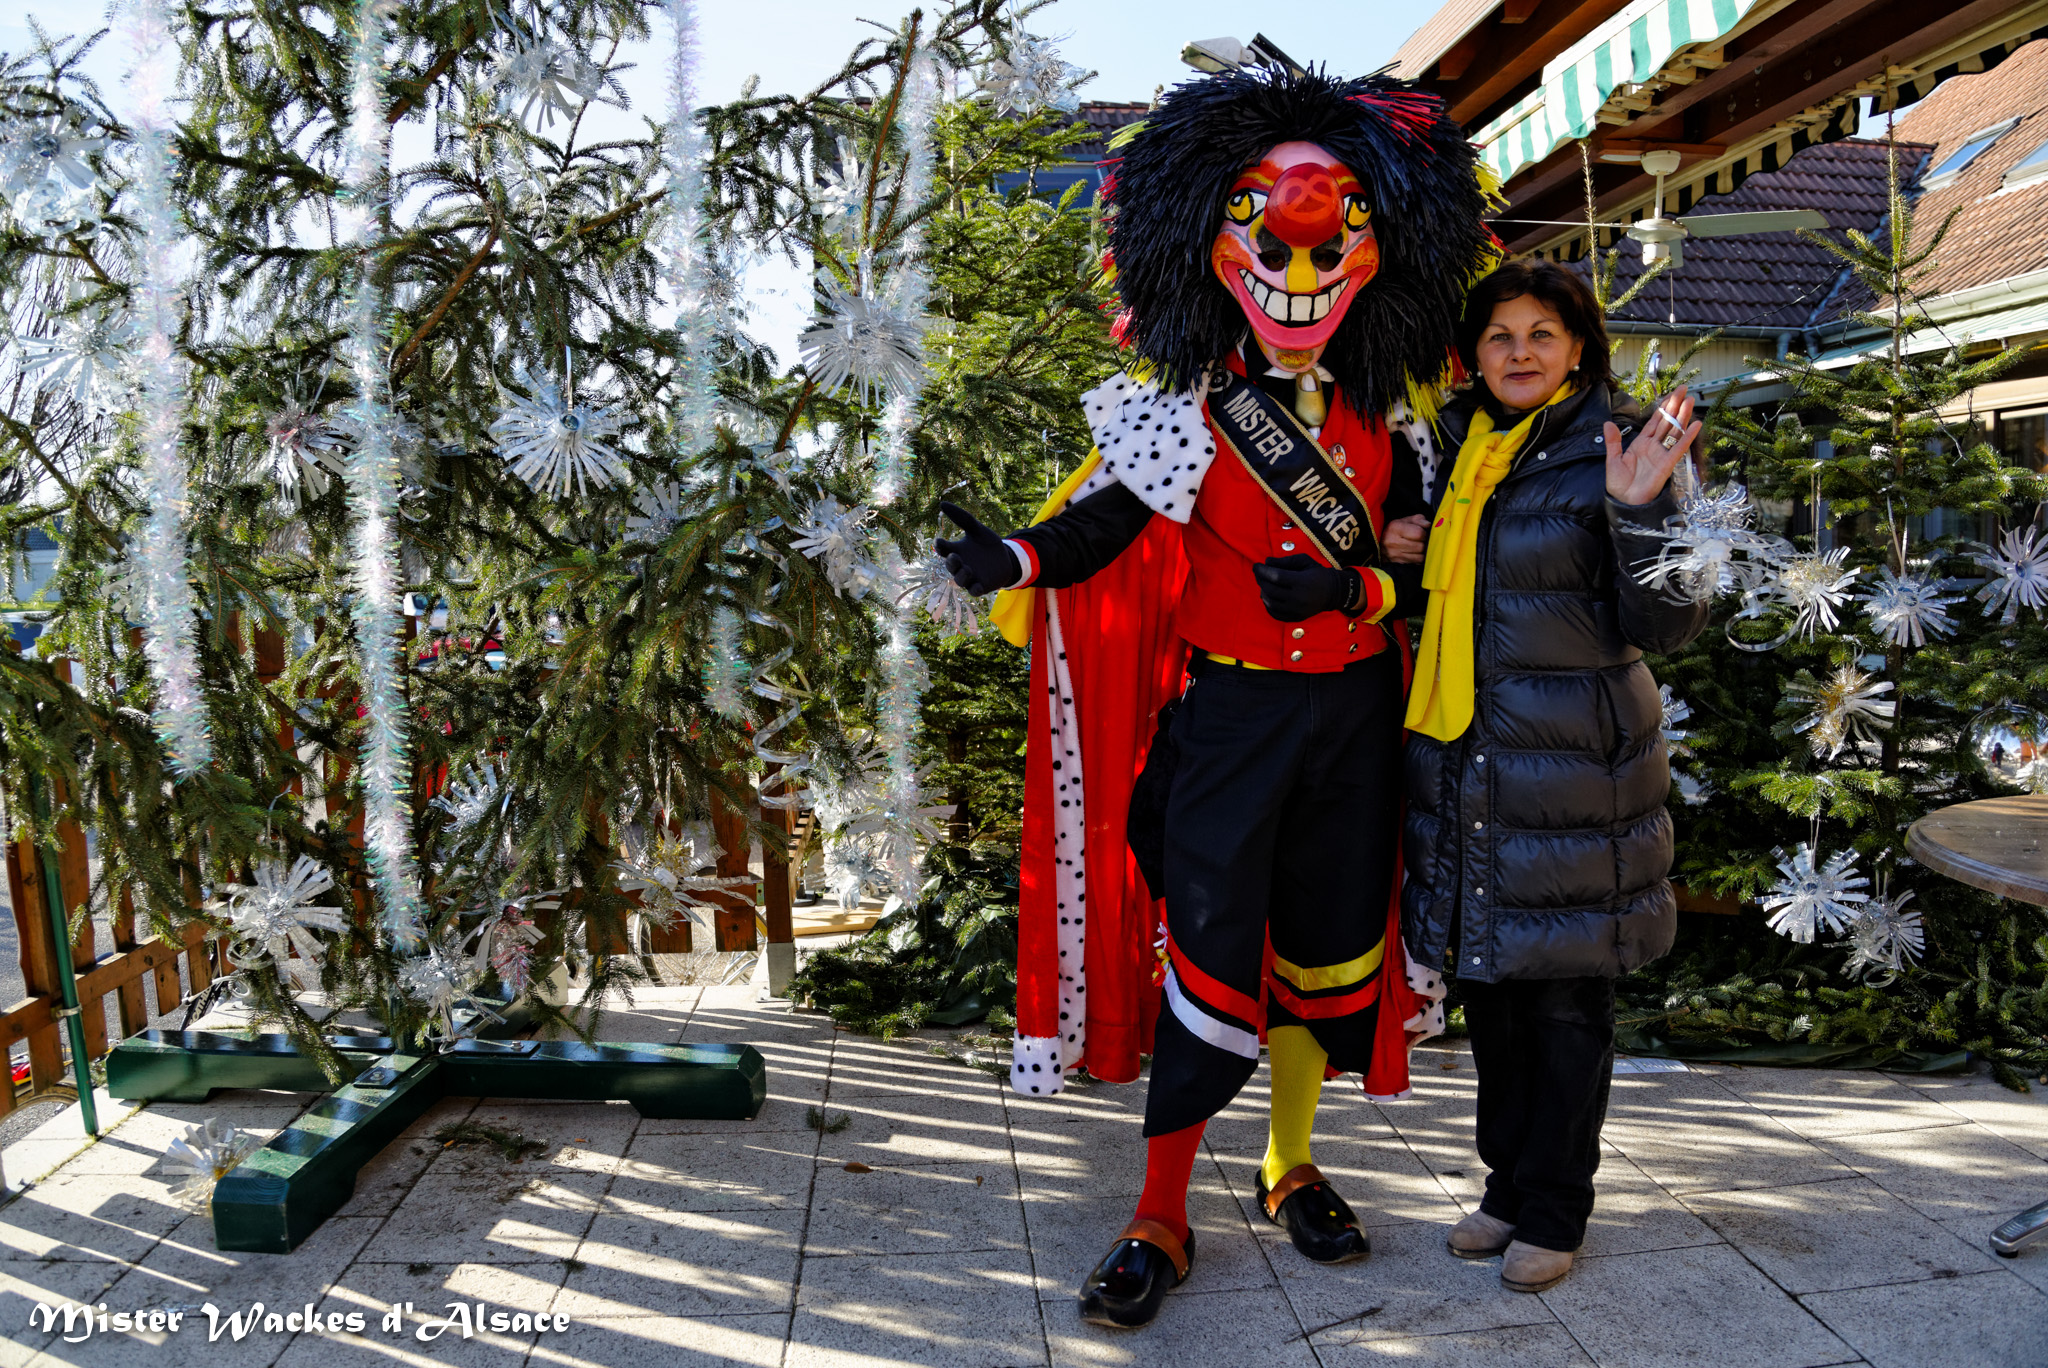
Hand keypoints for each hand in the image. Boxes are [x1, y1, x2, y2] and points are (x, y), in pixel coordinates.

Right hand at [935, 500, 1020, 595]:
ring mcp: (970, 577)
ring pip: (960, 580)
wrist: (1005, 559)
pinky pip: (974, 591)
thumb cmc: (987, 544)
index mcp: (956, 550)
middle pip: (950, 565)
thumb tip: (942, 503)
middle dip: (951, 562)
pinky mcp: (981, 586)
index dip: (939, 546)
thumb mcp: (977, 529)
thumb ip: (962, 518)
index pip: (943, 549)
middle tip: (955, 557)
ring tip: (967, 569)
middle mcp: (960, 565)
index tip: (940, 541)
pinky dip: (975, 589)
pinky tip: (978, 586)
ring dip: (961, 576)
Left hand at [1253, 554, 1354, 621]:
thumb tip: (1267, 562)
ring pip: (1270, 602)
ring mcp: (1297, 610)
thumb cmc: (1317, 573)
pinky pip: (1274, 613)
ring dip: (1263, 591)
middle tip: (1258, 573)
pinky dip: (1268, 604)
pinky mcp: (1295, 618)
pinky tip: (1268, 596)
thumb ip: (1285, 561)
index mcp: (1302, 582)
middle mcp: (1299, 598)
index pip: (1276, 577)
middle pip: (1271, 590)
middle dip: (1260, 580)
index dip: (1263, 571)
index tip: (1256, 566)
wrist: (1333, 593)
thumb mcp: (1304, 561)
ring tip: (1264, 584)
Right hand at [1383, 514, 1429, 564]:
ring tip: (1417, 547)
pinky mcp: (1397, 564)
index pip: (1419, 533)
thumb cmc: (1396, 530)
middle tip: (1420, 541)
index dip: (1424, 533)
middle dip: (1423, 543)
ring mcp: (1394, 555)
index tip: (1422, 533)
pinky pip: (1415, 563)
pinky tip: (1414, 554)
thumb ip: (1419, 520)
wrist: (1380, 543)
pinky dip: (1418, 559)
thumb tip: (1428, 525)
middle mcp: (1393, 542)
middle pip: (1420, 546)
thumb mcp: (1405, 520)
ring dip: (1422, 552)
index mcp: (1395, 528)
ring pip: (1420, 557)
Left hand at [1606, 384, 1701, 505]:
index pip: (1655, 422)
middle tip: (1684, 389)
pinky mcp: (1667, 464)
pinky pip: (1679, 448)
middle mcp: (1654, 446)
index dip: (1663, 408)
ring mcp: (1662, 454)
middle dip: (1675, 406)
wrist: (1624, 501)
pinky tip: (1695, 425)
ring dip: (1683, 416)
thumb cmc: (1619, 484)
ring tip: (1690, 400)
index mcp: (1641, 443)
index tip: (1671, 394)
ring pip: (1675, 431)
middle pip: (1667, 422)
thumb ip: (1613, 441)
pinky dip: (1687, 437)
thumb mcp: (1612, 459)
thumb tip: (1607, 423)